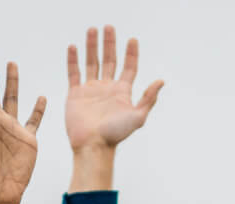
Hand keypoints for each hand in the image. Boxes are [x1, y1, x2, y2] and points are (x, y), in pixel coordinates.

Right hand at [65, 26, 162, 152]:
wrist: (92, 145)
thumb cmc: (115, 135)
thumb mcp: (138, 117)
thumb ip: (148, 98)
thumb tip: (161, 80)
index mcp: (122, 91)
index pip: (129, 66)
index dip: (131, 53)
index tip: (132, 39)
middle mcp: (107, 88)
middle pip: (109, 60)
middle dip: (109, 43)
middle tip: (108, 27)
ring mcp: (90, 90)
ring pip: (92, 63)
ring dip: (92, 46)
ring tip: (92, 30)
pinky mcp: (75, 94)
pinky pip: (74, 73)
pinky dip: (73, 60)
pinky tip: (73, 47)